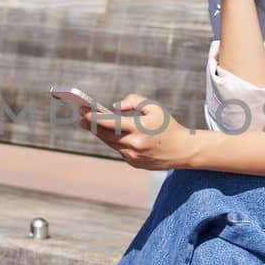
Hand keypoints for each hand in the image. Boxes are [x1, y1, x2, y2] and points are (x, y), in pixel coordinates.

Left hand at [80, 93, 199, 170]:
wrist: (183, 150)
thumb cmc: (167, 125)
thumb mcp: (153, 107)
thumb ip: (133, 101)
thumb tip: (114, 107)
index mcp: (139, 129)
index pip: (110, 122)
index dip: (93, 116)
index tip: (83, 110)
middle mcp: (134, 145)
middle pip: (105, 135)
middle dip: (91, 124)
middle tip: (81, 116)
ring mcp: (133, 156)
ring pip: (110, 143)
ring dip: (100, 133)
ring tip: (89, 123)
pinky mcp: (134, 163)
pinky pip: (119, 150)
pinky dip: (114, 141)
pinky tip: (110, 134)